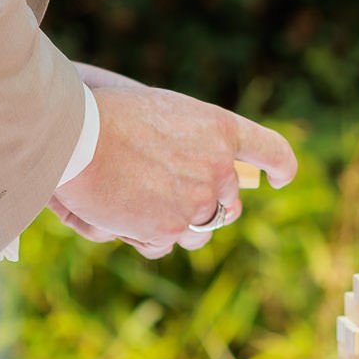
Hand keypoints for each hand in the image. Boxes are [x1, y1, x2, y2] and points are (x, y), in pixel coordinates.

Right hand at [53, 68, 296, 257]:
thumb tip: (207, 173)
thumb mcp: (165, 112)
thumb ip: (192, 140)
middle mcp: (218, 167)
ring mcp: (197, 201)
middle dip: (207, 206)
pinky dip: (147, 238)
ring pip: (201, 230)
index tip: (280, 178)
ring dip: (179, 227)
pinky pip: (165, 246)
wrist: (77, 137)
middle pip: (229, 203)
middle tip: (174, 199)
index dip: (281, 166)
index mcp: (220, 129)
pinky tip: (125, 222)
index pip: (271, 150)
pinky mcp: (170, 229)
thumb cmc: (109, 115)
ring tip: (143, 210)